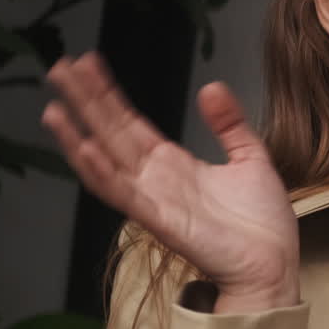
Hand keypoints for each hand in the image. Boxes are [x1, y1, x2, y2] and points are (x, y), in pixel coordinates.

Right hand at [42, 52, 299, 310]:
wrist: (274, 265)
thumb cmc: (262, 223)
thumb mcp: (250, 158)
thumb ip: (229, 124)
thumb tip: (211, 87)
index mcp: (174, 165)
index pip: (131, 123)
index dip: (109, 95)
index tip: (89, 63)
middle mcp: (156, 181)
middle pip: (111, 134)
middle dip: (85, 102)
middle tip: (59, 68)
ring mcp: (155, 201)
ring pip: (106, 164)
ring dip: (78, 138)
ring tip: (55, 109)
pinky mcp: (162, 221)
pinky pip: (124, 195)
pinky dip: (103, 173)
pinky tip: (86, 149)